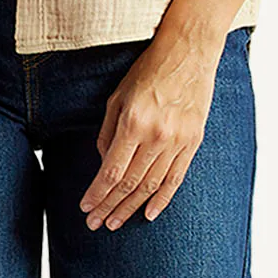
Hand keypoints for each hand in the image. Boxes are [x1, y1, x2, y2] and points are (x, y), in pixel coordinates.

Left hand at [78, 35, 219, 230]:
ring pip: (151, 186)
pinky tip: (148, 214)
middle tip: (95, 225)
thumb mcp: (118, 96)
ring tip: (115, 223)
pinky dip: (162, 199)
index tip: (85, 208)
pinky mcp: (192, 142)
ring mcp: (177, 141)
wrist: (188, 53)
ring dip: (131, 208)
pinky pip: (175, 179)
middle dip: (109, 207)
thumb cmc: (148, 70)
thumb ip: (107, 132)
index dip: (97, 194)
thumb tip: (103, 164)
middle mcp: (156, 136)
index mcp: (133, 122)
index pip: (111, 171)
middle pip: (129, 183)